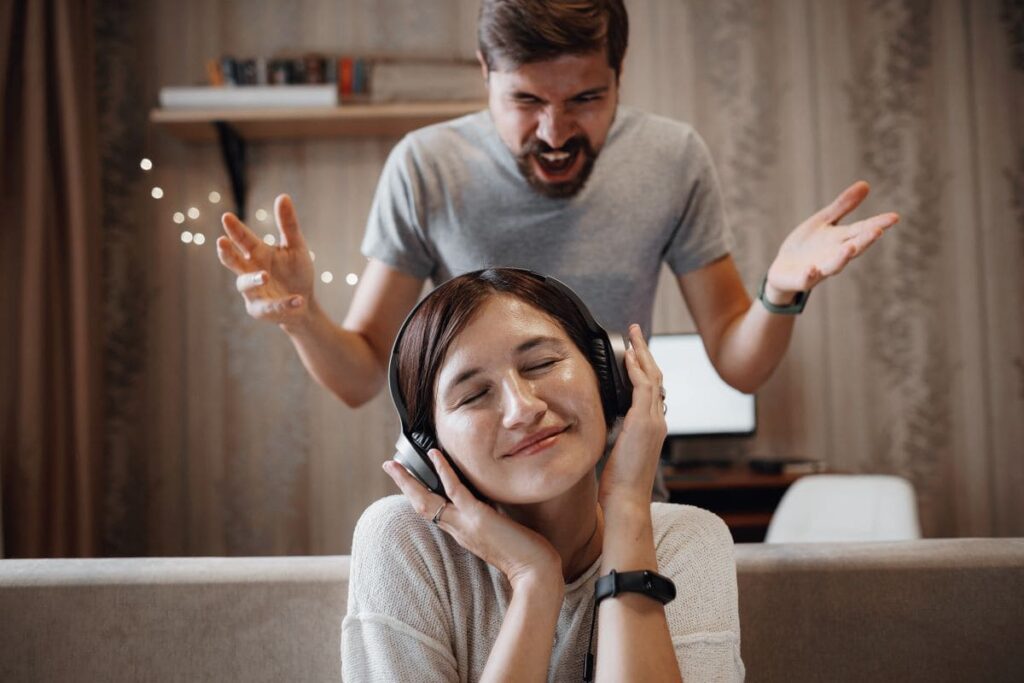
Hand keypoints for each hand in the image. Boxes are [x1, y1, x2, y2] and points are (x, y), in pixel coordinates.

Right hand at [216, 194, 315, 329]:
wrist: (304, 303)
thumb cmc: (296, 272)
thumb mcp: (296, 246)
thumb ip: (288, 224)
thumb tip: (283, 196)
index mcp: (257, 253)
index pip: (243, 239)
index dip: (234, 229)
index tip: (226, 217)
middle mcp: (250, 270)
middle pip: (232, 261)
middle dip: (226, 253)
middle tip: (221, 242)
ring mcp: (253, 292)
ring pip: (245, 284)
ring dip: (254, 279)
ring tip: (265, 275)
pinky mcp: (261, 310)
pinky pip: (271, 307)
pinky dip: (285, 303)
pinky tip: (298, 299)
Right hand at [383, 451, 561, 591]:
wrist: (534, 573)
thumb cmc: (524, 556)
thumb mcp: (500, 533)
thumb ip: (490, 520)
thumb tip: (491, 505)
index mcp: (462, 532)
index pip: (434, 511)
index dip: (419, 495)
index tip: (409, 482)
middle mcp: (458, 529)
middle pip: (421, 505)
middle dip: (404, 485)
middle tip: (388, 467)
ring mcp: (465, 523)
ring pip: (428, 500)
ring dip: (408, 481)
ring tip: (393, 464)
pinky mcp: (477, 516)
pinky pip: (455, 490)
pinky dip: (444, 470)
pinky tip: (435, 454)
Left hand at [598, 325, 667, 508]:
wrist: (628, 501)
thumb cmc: (620, 484)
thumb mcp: (619, 452)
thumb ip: (617, 434)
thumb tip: (604, 423)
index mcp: (652, 427)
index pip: (651, 390)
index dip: (644, 368)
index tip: (633, 352)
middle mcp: (657, 421)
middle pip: (655, 377)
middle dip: (646, 352)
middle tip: (636, 332)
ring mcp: (653, 421)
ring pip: (652, 377)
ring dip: (642, 353)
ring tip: (634, 335)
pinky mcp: (644, 423)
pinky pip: (643, 388)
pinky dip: (637, 369)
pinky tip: (629, 355)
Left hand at [765, 181, 898, 303]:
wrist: (783, 270)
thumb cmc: (807, 245)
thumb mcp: (823, 221)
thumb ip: (842, 206)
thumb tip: (865, 184)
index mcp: (841, 240)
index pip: (862, 230)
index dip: (878, 223)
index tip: (895, 217)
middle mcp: (834, 255)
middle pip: (853, 248)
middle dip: (865, 240)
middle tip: (878, 230)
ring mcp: (819, 269)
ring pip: (833, 265)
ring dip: (842, 258)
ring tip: (850, 247)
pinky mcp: (801, 279)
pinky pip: (806, 279)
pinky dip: (809, 275)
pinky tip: (811, 269)